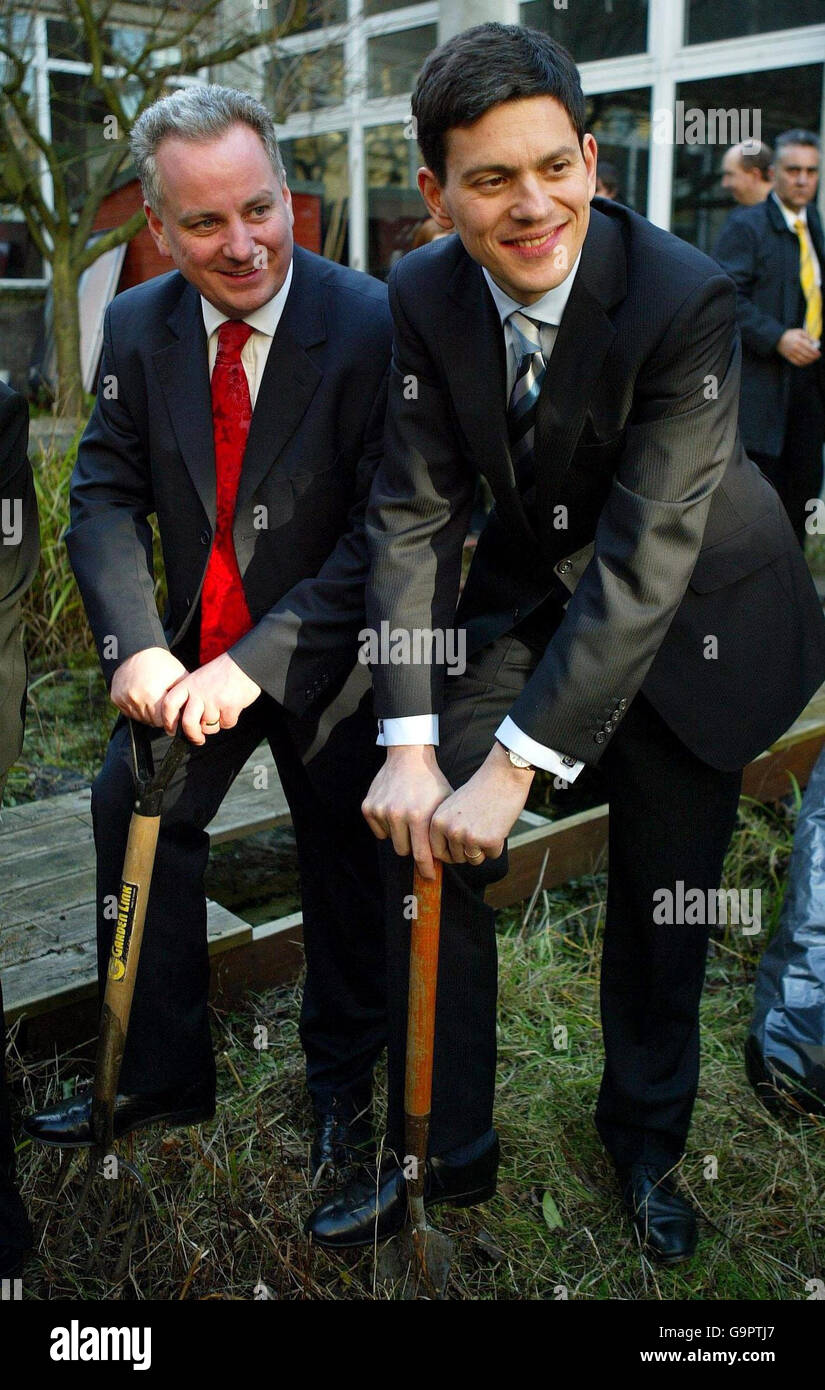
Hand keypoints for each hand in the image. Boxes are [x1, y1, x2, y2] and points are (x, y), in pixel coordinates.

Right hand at [110, 647, 188, 725]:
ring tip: (154, 700)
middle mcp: (135, 698)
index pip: (163, 721)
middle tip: (164, 705)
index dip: (171, 718)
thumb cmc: (160, 663)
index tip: (175, 714)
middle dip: (160, 717)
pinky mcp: (116, 699)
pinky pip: (129, 713)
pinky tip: (143, 697)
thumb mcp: (179, 675)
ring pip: (141, 718)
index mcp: (152, 694)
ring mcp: (124, 699)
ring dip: (149, 714)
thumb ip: (186, 695)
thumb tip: (192, 714)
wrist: (135, 650)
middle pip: (152, 721)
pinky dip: (137, 709)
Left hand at [161, 653, 261, 743]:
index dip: (168, 720)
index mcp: (188, 684)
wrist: (245, 664)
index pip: (169, 704)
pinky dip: (229, 720)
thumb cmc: (223, 672)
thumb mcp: (199, 678)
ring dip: (215, 725)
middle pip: (188, 723)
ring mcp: (214, 700)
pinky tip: (232, 708)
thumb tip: (186, 720)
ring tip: (221, 712)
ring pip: (209, 727)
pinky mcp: (229, 707)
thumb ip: (191, 696)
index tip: (172, 730)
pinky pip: (226, 724)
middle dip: (193, 735)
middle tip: (197, 739)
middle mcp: (199, 693)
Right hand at [362, 745, 452, 879]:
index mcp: (418, 816)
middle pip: (403, 850)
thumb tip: (444, 860)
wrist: (409, 757)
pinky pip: (379, 830)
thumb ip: (442, 832)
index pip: (421, 855)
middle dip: (412, 845)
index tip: (429, 877)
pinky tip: (395, 808)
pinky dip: (386, 825)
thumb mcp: (444, 806)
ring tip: (407, 816)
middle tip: (418, 832)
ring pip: (390, 840)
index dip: (426, 869)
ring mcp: (381, 810)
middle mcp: (397, 814)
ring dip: (399, 834)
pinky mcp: (368, 807)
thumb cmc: (431, 782)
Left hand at [429, 742, 533, 866]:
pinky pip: (492, 855)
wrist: (503, 775)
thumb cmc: (480, 791)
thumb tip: (444, 856)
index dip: (450, 854)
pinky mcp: (489, 840)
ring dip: (483, 849)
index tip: (458, 850)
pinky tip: (499, 824)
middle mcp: (450, 830)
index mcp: (438, 821)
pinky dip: (498, 844)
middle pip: (457, 858)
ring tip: (488, 826)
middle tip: (479, 831)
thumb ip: (446, 828)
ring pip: (474, 860)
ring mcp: (469, 836)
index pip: (437, 852)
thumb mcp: (453, 807)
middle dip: (469, 851)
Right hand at [777, 328, 820, 365]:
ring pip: (802, 360)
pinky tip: (805, 362)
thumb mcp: (800, 331)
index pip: (810, 348)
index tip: (819, 354)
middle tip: (817, 357)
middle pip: (807, 355)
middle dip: (813, 357)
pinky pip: (796, 362)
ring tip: (812, 360)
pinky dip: (802, 364)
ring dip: (809, 361)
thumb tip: (815, 342)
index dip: (815, 352)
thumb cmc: (790, 334)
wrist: (777, 338)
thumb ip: (808, 336)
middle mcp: (795, 348)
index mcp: (799, 341)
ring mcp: (791, 353)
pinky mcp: (788, 357)